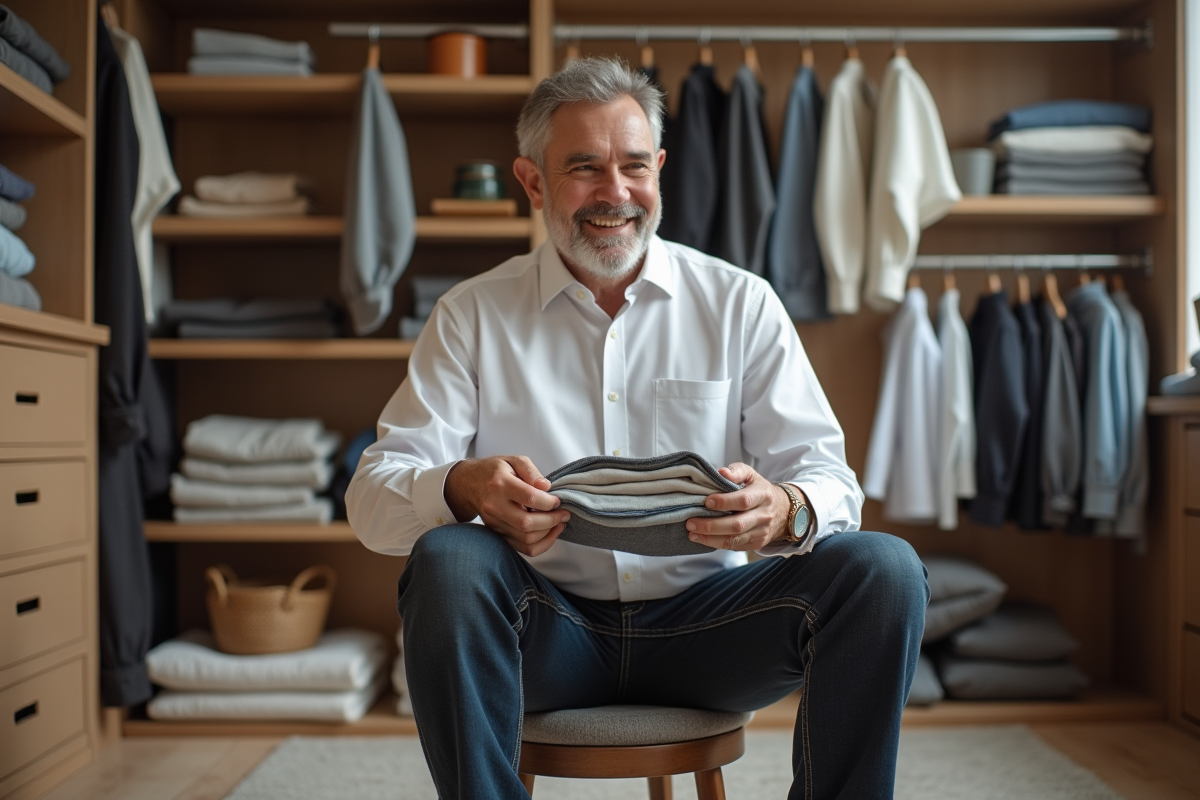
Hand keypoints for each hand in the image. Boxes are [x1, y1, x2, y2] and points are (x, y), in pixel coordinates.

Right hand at [444, 456, 568, 556]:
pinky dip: (541, 544)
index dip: (549, 502)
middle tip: (564, 514)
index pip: (529, 498)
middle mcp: (495, 506)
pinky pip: (522, 548)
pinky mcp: (497, 533)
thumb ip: (532, 472)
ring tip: (559, 523)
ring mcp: (495, 523)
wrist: (469, 484)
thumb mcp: (513, 460)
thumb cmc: (494, 471)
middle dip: (552, 521)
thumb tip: (546, 487)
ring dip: (548, 534)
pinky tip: (550, 533)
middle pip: (527, 523)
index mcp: (500, 484)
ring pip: (525, 539)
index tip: (558, 500)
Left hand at [685, 462, 791, 550]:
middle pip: (737, 524)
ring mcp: (761, 532)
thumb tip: (721, 472)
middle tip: (691, 522)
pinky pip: (735, 547)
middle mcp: (764, 515)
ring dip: (711, 538)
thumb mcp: (751, 475)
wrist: (782, 510)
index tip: (706, 502)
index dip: (724, 502)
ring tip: (693, 534)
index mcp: (763, 495)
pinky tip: (703, 539)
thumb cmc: (759, 490)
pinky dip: (717, 544)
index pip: (743, 500)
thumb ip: (736, 471)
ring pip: (735, 539)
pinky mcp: (756, 544)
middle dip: (712, 525)